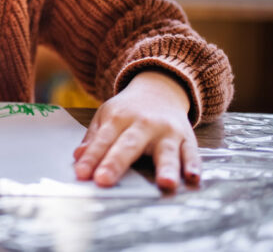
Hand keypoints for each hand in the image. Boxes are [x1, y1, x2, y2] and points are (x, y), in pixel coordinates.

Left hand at [73, 70, 199, 192]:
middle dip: (116, 163)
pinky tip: (193, 178)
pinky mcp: (187, 138)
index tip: (81, 174)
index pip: (103, 140)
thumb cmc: (129, 110)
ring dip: (166, 167)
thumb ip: (93, 137)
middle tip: (103, 181)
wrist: (161, 88)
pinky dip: (194, 165)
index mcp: (120, 117)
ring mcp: (167, 131)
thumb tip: (78, 157)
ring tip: (165, 183)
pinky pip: (191, 153)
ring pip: (166, 151)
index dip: (92, 157)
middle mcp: (144, 123)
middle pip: (129, 145)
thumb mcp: (107, 115)